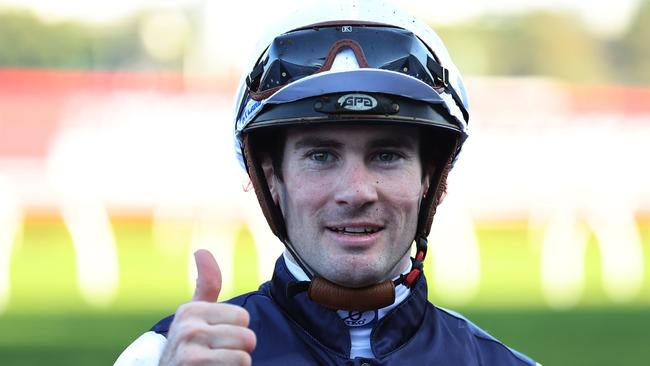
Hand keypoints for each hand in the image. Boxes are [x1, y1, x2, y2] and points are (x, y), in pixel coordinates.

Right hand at [159, 249, 255, 364]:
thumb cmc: (189, 345)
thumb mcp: (193, 314)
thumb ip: (206, 284)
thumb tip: (201, 250)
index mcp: (191, 310)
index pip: (243, 317)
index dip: (237, 330)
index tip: (217, 338)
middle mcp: (188, 329)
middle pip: (247, 337)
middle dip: (239, 350)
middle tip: (219, 355)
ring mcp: (190, 353)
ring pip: (243, 358)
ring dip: (235, 365)